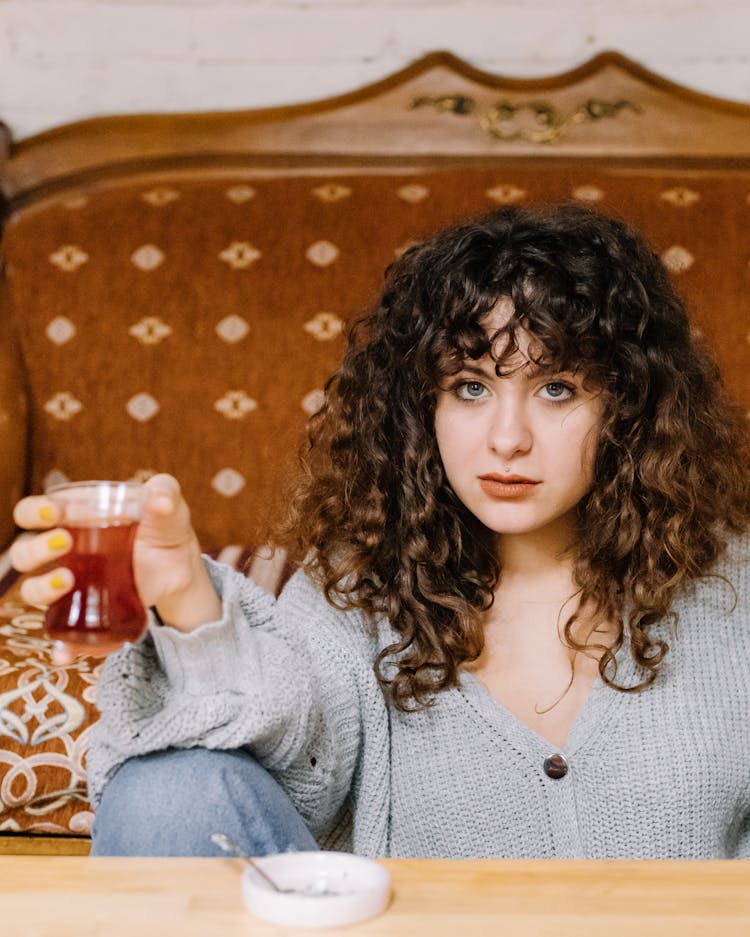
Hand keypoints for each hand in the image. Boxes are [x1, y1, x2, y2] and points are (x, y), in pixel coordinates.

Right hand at [10, 474, 220, 661]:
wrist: (181, 564)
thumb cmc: (163, 525)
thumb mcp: (167, 504)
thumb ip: (164, 492)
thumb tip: (159, 500)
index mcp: (74, 518)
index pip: (33, 513)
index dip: (32, 512)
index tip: (52, 513)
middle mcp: (64, 552)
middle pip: (24, 553)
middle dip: (34, 549)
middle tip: (64, 543)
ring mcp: (72, 584)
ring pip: (34, 590)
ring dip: (41, 588)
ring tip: (69, 581)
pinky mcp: (87, 612)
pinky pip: (64, 634)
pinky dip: (60, 645)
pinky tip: (65, 654)